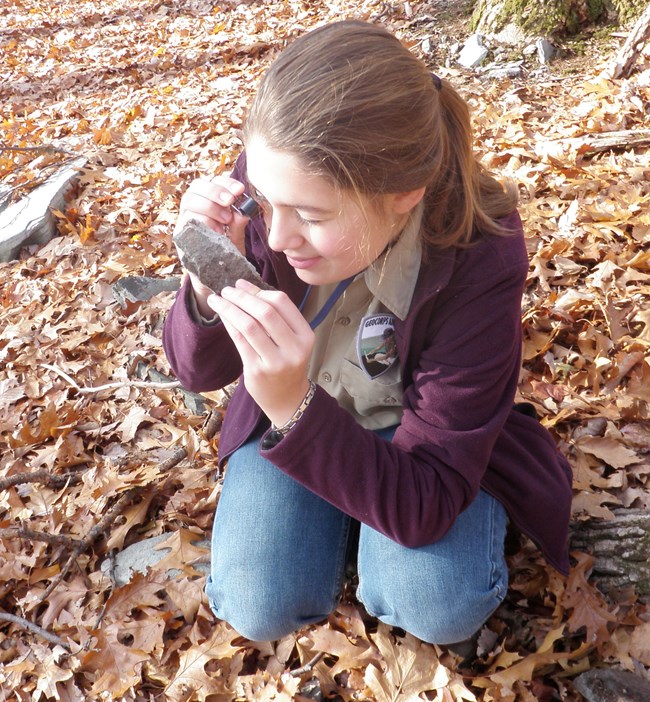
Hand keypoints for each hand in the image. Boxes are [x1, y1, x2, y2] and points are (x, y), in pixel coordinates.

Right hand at [175, 175, 250, 315]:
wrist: (215, 280)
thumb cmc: (226, 255)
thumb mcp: (236, 238)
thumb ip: (239, 224)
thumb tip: (244, 210)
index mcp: (207, 205)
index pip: (210, 183)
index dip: (223, 182)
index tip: (239, 189)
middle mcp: (193, 211)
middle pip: (195, 188)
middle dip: (214, 191)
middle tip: (230, 201)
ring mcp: (185, 224)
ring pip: (188, 202)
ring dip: (208, 206)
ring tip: (225, 219)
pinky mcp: (181, 239)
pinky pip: (185, 224)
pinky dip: (201, 224)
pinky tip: (216, 232)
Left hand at [207, 279, 314, 426]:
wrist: (287, 399)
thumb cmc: (286, 363)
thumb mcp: (291, 340)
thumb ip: (276, 317)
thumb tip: (246, 287)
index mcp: (305, 335)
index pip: (282, 303)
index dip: (258, 290)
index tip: (241, 284)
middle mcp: (294, 348)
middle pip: (265, 312)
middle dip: (242, 297)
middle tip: (226, 290)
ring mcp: (276, 361)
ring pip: (249, 325)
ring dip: (230, 308)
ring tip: (218, 300)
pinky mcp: (257, 371)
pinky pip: (239, 340)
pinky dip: (228, 324)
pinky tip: (221, 316)